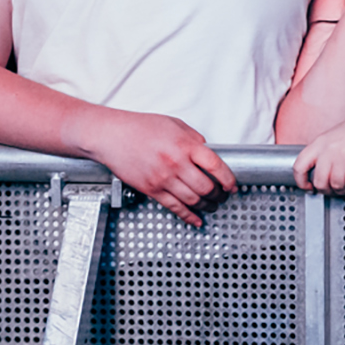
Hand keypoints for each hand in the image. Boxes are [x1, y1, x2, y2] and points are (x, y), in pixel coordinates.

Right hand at [82, 107, 234, 226]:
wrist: (112, 136)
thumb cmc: (140, 127)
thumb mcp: (175, 125)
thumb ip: (194, 139)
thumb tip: (208, 152)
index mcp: (185, 145)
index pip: (216, 166)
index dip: (228, 179)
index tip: (232, 185)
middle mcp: (176, 163)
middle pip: (206, 187)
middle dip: (219, 195)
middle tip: (223, 196)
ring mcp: (163, 178)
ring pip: (192, 200)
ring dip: (207, 206)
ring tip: (213, 205)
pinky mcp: (151, 189)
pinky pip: (174, 207)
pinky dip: (188, 216)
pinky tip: (196, 219)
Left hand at [293, 110, 344, 194]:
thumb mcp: (336, 136)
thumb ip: (325, 151)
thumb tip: (319, 172)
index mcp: (320, 142)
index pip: (299, 166)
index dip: (301, 181)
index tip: (308, 187)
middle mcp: (329, 149)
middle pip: (319, 181)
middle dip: (326, 190)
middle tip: (332, 190)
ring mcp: (344, 155)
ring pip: (336, 185)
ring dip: (342, 190)